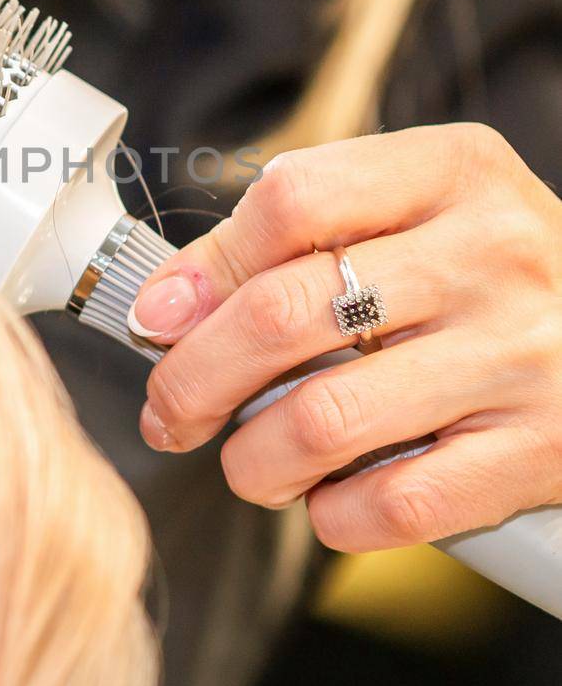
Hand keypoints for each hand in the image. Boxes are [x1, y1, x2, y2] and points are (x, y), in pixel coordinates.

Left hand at [128, 125, 561, 551]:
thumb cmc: (488, 273)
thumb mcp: (414, 212)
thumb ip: (295, 240)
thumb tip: (164, 308)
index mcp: (452, 170)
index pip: (289, 201)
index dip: (203, 271)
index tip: (161, 320)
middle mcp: (492, 251)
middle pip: (284, 313)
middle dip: (194, 380)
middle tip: (172, 412)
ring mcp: (522, 353)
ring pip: (322, 420)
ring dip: (253, 461)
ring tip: (253, 465)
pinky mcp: (543, 449)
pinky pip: (393, 504)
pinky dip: (334, 514)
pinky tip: (333, 497)